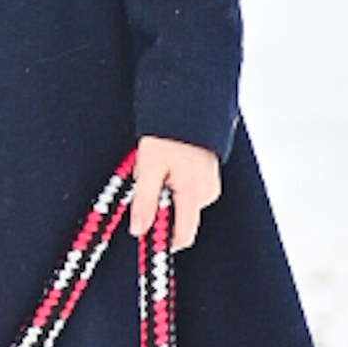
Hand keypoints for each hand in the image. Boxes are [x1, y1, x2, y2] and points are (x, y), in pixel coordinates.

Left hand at [129, 135, 219, 252]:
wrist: (185, 106)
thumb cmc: (166, 135)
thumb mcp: (148, 168)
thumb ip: (144, 202)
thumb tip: (138, 230)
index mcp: (194, 194)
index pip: (182, 236)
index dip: (162, 240)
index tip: (144, 232)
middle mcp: (207, 193)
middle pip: (180, 220)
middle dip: (159, 208)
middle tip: (146, 183)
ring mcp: (209, 185)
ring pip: (181, 205)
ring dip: (165, 195)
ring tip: (155, 169)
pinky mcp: (207, 178)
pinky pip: (187, 192)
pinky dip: (173, 185)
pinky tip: (166, 166)